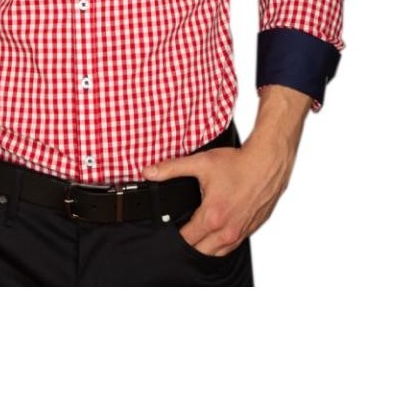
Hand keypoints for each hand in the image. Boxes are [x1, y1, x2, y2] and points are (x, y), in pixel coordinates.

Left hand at [140, 143, 290, 255]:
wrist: (267, 163)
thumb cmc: (238, 163)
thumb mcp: (200, 163)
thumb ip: (171, 169)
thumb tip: (148, 172)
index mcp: (212, 217)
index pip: (186, 239)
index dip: (174, 236)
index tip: (170, 229)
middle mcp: (228, 230)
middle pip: (200, 251)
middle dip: (189, 244)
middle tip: (181, 232)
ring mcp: (241, 232)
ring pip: (217, 253)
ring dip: (206, 247)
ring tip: (197, 235)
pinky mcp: (251, 230)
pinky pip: (232, 247)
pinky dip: (222, 244)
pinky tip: (216, 233)